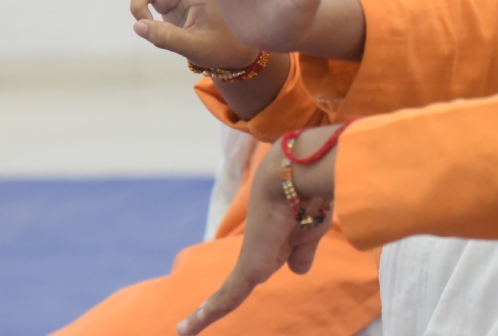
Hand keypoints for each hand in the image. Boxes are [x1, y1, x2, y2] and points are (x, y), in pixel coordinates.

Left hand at [178, 129, 339, 334]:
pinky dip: (207, 315)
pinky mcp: (248, 268)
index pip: (262, 263)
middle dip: (219, 301)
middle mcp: (261, 251)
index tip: (243, 290)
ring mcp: (252, 259)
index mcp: (278, 242)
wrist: (294, 177)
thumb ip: (303, 252)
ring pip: (228, 293)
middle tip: (201, 315)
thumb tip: (298, 271)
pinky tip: (186, 329)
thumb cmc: (310, 198)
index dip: (252, 277)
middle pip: (238, 283)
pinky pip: (226, 298)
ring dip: (207, 311)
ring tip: (185, 328)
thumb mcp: (311, 232)